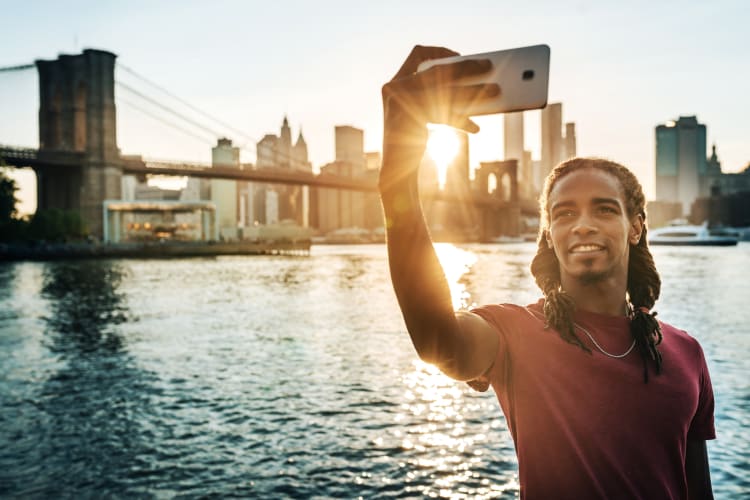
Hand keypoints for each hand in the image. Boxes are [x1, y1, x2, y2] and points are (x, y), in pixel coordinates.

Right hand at [382, 45, 498, 152]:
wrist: (395, 171)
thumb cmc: (410, 141)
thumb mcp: (419, 113)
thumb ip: (434, 95)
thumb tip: (473, 81)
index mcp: (393, 83)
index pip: (417, 53)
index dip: (440, 51)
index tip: (459, 56)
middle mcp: (394, 90)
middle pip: (437, 70)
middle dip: (466, 67)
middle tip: (488, 65)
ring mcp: (399, 104)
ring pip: (445, 91)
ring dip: (473, 90)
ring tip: (495, 91)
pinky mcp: (409, 120)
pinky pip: (443, 114)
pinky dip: (461, 119)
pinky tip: (475, 128)